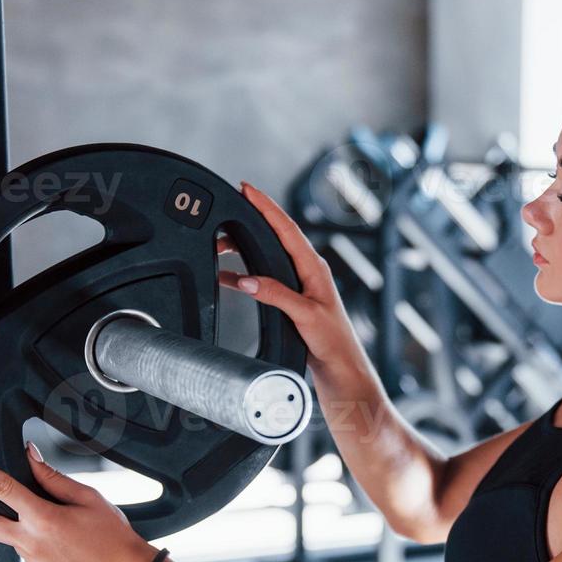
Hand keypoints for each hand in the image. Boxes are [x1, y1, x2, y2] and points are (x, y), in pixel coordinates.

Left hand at [0, 442, 156, 561]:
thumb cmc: (115, 537)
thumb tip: (30, 458)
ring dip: (24, 528)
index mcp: (44, 518)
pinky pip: (28, 556)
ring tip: (60, 529)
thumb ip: (53, 478)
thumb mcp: (89, 497)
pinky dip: (39, 546)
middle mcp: (33, 543)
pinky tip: (65, 546)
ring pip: (12, 539)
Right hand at [220, 181, 368, 379]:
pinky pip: (264, 279)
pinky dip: (244, 275)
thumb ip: (277, 296)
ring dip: (244, 247)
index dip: (266, 207)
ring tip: (219, 241)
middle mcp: (308, 272)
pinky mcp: (293, 302)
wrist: (342, 372)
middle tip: (227, 207)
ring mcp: (300, 286)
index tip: (246, 188)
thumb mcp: (306, 316)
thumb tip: (247, 280)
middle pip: (275, 236)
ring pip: (266, 256)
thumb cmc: (335, 344)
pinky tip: (227, 277)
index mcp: (315, 269)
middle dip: (251, 219)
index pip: (287, 229)